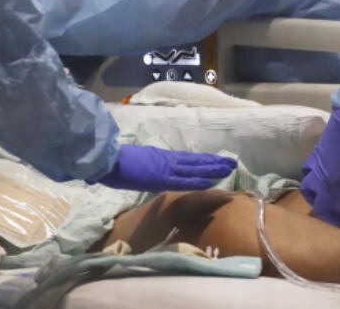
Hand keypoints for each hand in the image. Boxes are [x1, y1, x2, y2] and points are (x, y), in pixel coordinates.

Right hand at [93, 144, 236, 191]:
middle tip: (232, 162)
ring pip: (194, 168)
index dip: (203, 161)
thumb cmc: (116, 162)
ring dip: (213, 169)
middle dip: (214, 163)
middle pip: (195, 161)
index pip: (187, 159)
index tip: (217, 161)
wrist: (107, 160)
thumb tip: (151, 171)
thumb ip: (147, 166)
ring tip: (229, 168)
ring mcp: (165, 168)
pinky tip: (210, 181)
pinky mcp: (161, 177)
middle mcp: (167, 160)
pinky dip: (197, 180)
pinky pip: (183, 180)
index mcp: (162, 157)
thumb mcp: (137, 163)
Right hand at [299, 106, 339, 224]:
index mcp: (339, 185)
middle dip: (339, 217)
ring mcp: (316, 168)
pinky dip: (312, 181)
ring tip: (332, 202)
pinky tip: (324, 180)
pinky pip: (306, 174)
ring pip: (308, 192)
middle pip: (324, 208)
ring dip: (319, 201)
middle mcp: (323, 180)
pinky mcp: (314, 157)